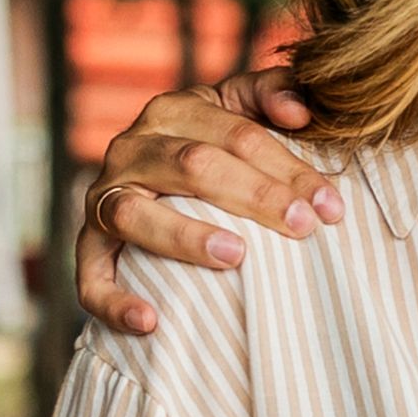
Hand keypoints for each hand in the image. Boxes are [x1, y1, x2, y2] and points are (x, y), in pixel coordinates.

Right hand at [72, 70, 338, 338]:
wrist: (153, 176)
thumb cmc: (216, 145)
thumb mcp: (243, 108)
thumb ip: (273, 93)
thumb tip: (299, 110)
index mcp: (174, 111)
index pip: (237, 136)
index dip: (287, 169)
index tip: (329, 206)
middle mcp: (131, 148)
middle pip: (192, 166)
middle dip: (254, 197)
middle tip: (301, 227)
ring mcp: (103, 197)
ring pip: (134, 214)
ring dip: (185, 236)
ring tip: (236, 256)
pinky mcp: (88, 246)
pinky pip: (91, 277)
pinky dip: (114, 301)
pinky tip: (150, 323)